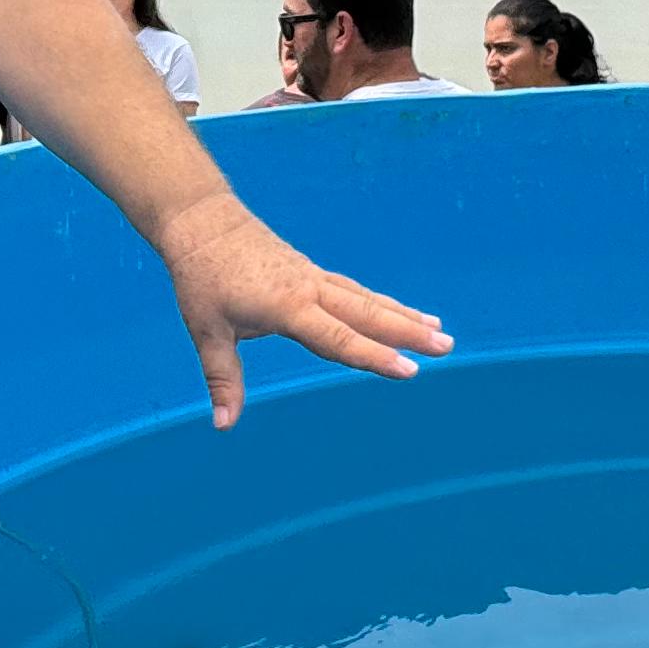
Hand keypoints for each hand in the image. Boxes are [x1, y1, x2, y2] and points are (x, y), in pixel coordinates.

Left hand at [152, 190, 450, 430]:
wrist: (202, 222)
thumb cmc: (201, 278)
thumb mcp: (206, 331)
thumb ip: (222, 378)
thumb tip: (223, 425)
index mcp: (286, 306)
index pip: (338, 338)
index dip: (374, 356)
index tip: (409, 370)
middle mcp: (307, 289)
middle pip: (366, 313)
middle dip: (408, 331)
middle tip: (447, 347)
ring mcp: (311, 276)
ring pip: (365, 299)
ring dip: (402, 315)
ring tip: (438, 330)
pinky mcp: (309, 270)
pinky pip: (353, 289)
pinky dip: (379, 301)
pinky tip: (398, 311)